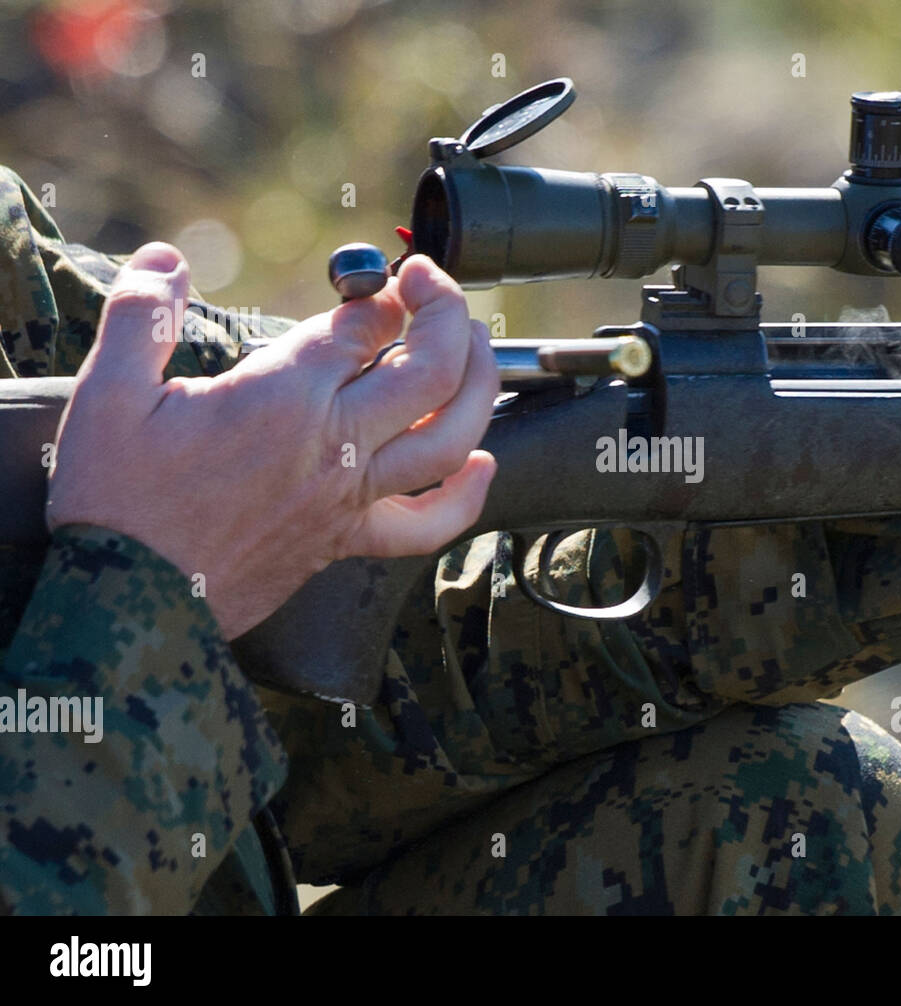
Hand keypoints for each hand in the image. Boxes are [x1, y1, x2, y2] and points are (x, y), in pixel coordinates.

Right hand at [46, 243, 498, 638]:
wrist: (127, 603)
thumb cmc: (116, 500)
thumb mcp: (107, 393)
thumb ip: (141, 315)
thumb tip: (165, 258)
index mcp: (283, 397)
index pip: (365, 326)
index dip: (382, 292)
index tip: (378, 280)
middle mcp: (334, 444)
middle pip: (431, 370)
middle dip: (448, 315)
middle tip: (434, 288)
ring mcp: (350, 497)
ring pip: (450, 439)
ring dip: (479, 386)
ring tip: (476, 350)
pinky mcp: (348, 540)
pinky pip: (428, 525)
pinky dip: (466, 496)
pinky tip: (482, 465)